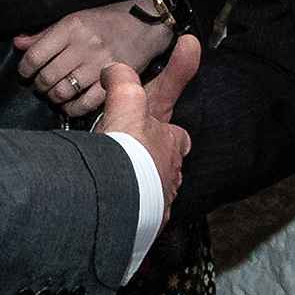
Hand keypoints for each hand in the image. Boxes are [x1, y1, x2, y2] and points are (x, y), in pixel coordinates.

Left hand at [14, 2, 174, 117]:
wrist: (147, 24)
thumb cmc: (108, 20)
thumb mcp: (75, 19)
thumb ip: (45, 34)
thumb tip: (18, 44)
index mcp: (72, 27)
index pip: (35, 55)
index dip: (25, 70)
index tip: (26, 73)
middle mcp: (85, 45)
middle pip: (48, 76)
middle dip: (39, 86)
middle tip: (41, 86)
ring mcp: (100, 64)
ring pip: (64, 92)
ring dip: (54, 98)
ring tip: (55, 94)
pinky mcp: (115, 80)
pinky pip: (86, 103)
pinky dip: (73, 108)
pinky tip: (70, 104)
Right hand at [100, 34, 201, 216]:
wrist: (119, 196)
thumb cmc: (128, 150)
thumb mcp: (126, 100)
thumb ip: (123, 80)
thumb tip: (116, 69)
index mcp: (169, 143)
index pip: (178, 135)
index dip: (169, 132)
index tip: (162, 131)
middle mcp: (169, 173)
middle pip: (166, 167)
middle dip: (155, 164)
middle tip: (134, 161)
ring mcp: (159, 202)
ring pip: (155, 193)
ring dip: (143, 189)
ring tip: (121, 188)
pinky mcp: (144, 224)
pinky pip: (141, 218)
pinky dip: (133, 213)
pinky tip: (117, 210)